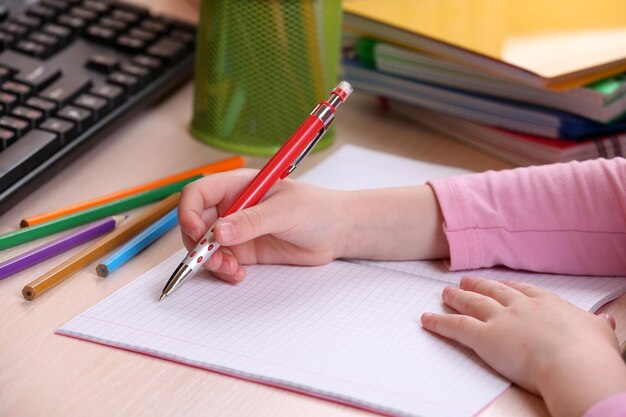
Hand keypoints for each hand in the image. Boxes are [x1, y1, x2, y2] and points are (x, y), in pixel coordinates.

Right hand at [178, 169, 346, 281]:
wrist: (336, 232)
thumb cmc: (316, 209)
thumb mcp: (285, 211)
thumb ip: (252, 221)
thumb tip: (219, 232)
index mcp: (238, 186)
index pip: (198, 193)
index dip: (188, 211)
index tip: (195, 232)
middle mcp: (232, 207)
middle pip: (195, 223)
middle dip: (198, 244)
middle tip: (213, 260)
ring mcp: (237, 231)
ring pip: (205, 247)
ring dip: (210, 261)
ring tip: (230, 270)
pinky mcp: (245, 251)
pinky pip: (221, 263)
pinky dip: (223, 271)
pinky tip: (238, 275)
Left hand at [421, 276, 625, 416]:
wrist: (574, 363)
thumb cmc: (590, 353)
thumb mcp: (600, 332)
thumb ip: (597, 326)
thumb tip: (604, 322)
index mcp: (547, 304)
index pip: (523, 290)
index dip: (508, 287)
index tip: (501, 284)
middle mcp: (521, 307)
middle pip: (493, 291)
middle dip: (478, 285)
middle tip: (465, 281)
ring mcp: (501, 319)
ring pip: (472, 303)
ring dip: (457, 297)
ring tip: (446, 293)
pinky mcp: (484, 337)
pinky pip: (455, 327)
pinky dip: (439, 322)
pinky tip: (426, 319)